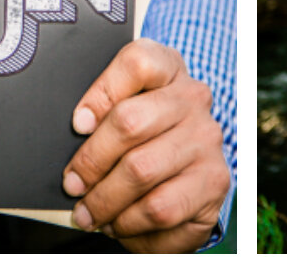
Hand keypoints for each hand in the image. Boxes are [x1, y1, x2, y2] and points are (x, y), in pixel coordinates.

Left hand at [63, 39, 229, 252]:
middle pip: (129, 122)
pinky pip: (159, 207)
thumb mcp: (122, 112)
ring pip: (141, 170)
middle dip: (91, 162)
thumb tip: (74, 136)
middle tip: (72, 185)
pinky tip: (119, 223)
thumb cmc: (142, 140)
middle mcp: (193, 99)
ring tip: (89, 213)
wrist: (186, 178)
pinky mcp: (214, 181)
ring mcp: (207, 140)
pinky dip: (129, 222)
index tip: (78, 125)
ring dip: (104, 200)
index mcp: (168, 69)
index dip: (100, 93)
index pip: (138, 63)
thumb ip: (99, 114)